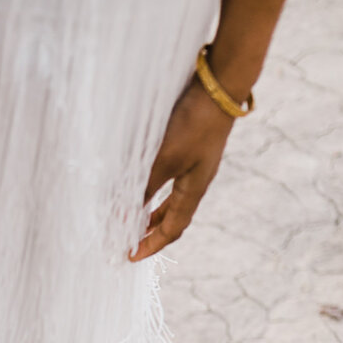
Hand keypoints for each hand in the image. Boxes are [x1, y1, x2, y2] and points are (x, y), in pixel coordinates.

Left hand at [132, 78, 239, 260]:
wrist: (219, 85)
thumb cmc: (194, 123)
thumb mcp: (164, 160)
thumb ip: (143, 189)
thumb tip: (123, 219)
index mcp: (195, 188)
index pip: (173, 228)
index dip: (152, 245)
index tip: (130, 257)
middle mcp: (197, 178)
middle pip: (173, 215)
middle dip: (150, 230)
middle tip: (127, 240)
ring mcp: (195, 161)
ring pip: (171, 196)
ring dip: (150, 209)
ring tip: (130, 217)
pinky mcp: (190, 145)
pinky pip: (169, 177)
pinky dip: (152, 188)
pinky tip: (139, 182)